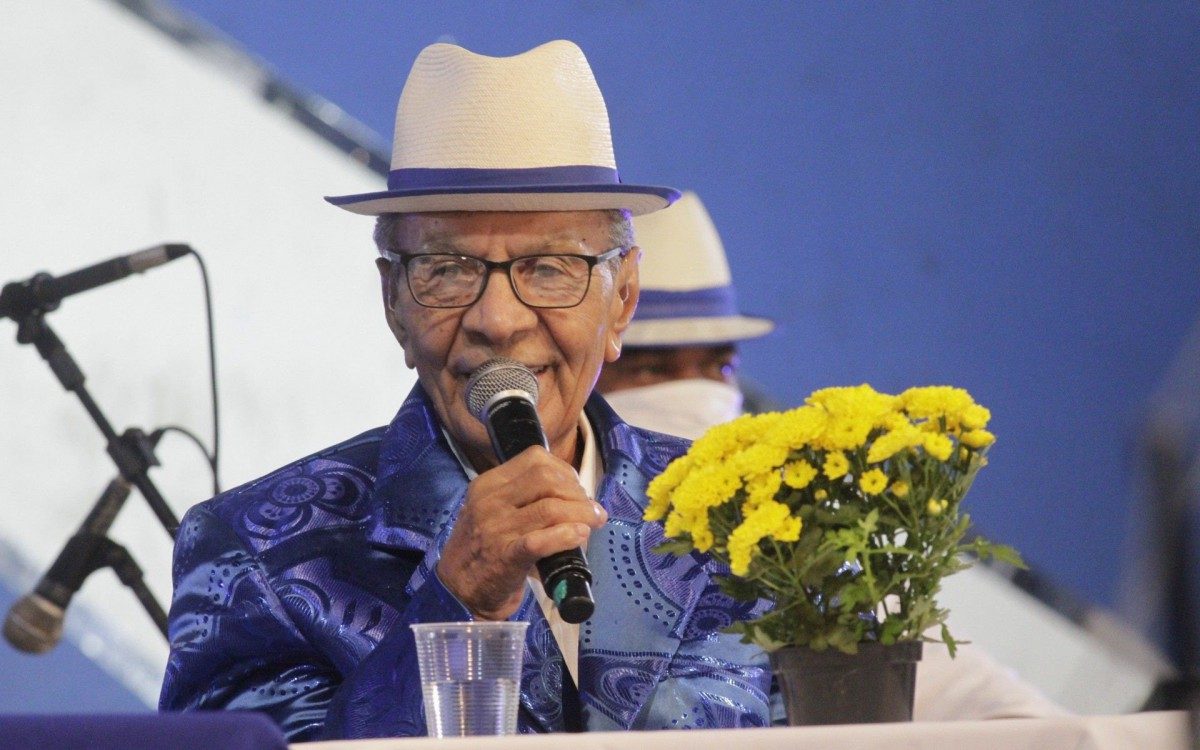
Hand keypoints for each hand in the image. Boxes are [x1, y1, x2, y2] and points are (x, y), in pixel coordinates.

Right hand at [436, 446, 607, 619]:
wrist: (457, 588)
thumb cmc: (484, 546)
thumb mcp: (495, 510)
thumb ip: (525, 496)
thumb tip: (575, 496)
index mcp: (489, 484)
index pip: (535, 459)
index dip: (565, 471)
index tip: (577, 489)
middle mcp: (490, 502)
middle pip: (546, 479)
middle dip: (577, 492)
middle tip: (590, 509)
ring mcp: (496, 529)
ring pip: (549, 508)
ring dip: (581, 513)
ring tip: (593, 522)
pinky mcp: (505, 557)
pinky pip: (541, 540)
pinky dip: (566, 536)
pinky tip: (580, 536)